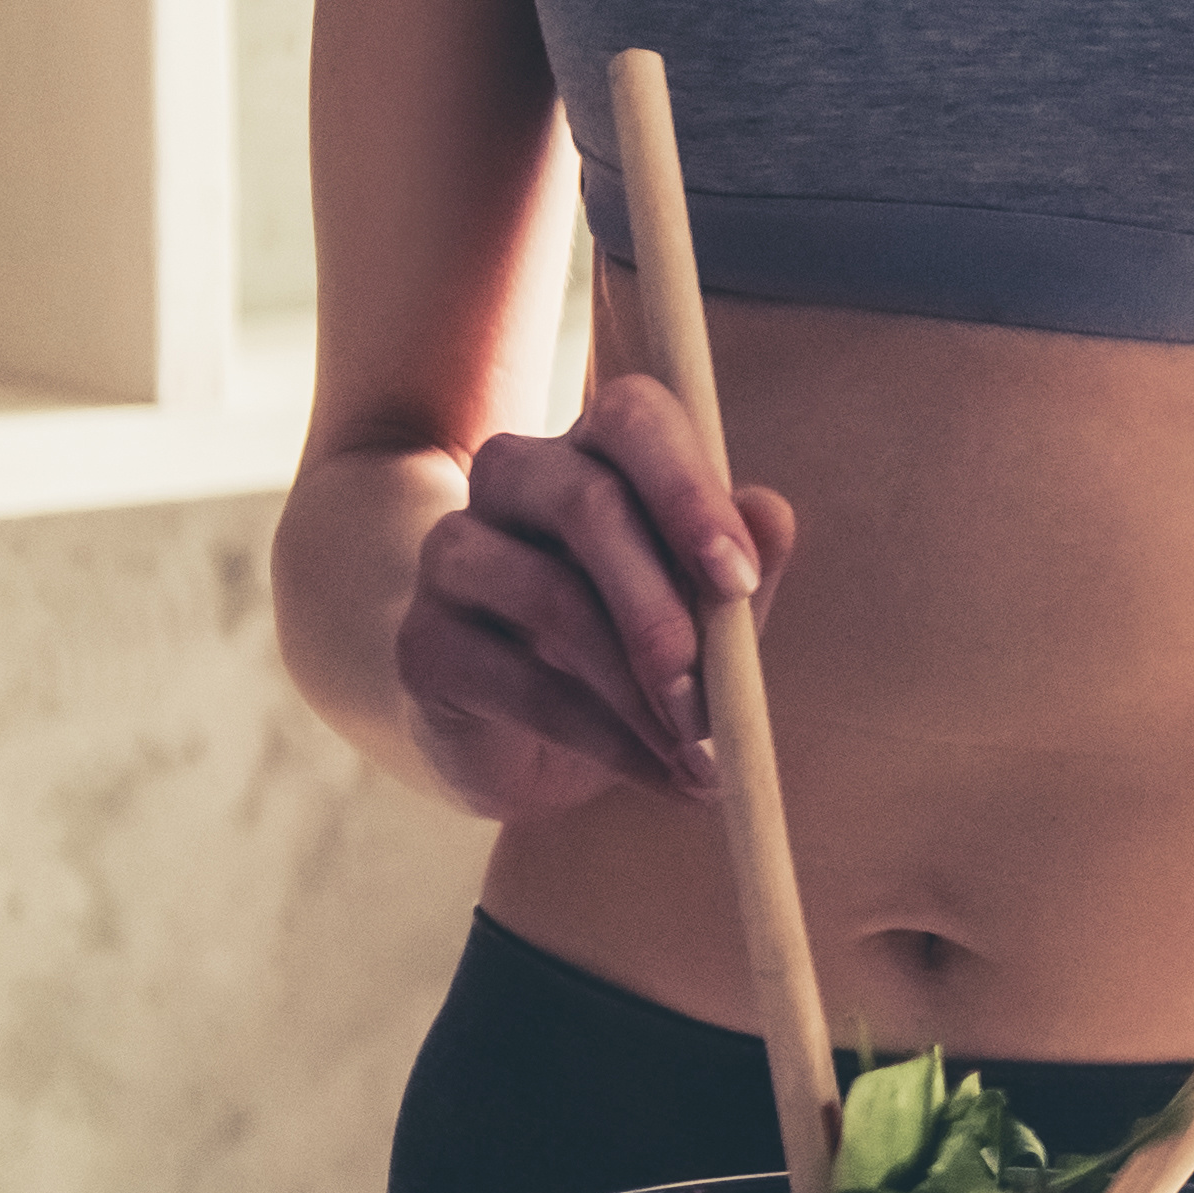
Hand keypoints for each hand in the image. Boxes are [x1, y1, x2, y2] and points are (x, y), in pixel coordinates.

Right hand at [391, 371, 784, 822]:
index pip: (632, 416)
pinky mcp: (423, 642)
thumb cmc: (638, 651)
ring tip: (701, 755)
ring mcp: (454, 554)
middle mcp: (511, 480)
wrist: (532, 745)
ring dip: (641, 691)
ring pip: (553, 597)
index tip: (738, 580)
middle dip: (665, 611)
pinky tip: (662, 777)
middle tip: (713, 700)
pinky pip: (520, 684)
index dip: (689, 490)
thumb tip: (770, 514)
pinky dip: (606, 740)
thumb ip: (742, 563)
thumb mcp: (705, 613)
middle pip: (589, 502)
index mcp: (593, 448)